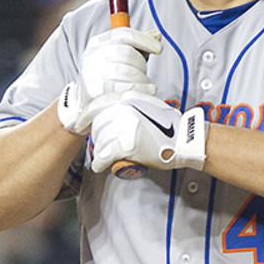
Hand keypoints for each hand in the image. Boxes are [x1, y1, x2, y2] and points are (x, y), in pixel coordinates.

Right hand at [57, 27, 162, 134]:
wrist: (84, 104)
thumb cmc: (107, 78)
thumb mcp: (118, 59)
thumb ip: (136, 47)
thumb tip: (156, 36)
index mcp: (98, 43)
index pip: (123, 34)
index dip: (144, 40)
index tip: (158, 49)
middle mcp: (92, 56)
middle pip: (125, 52)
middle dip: (141, 64)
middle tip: (145, 74)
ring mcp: (92, 74)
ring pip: (124, 71)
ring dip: (141, 79)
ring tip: (146, 85)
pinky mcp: (95, 92)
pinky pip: (122, 89)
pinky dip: (138, 90)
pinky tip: (144, 92)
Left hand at [89, 93, 206, 172]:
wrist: (183, 139)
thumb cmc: (170, 125)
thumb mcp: (148, 105)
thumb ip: (130, 105)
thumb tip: (115, 111)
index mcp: (128, 98)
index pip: (97, 104)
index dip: (85, 116)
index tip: (80, 123)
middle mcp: (123, 109)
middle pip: (98, 125)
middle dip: (96, 136)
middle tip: (99, 143)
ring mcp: (124, 127)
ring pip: (99, 141)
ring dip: (98, 150)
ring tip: (102, 157)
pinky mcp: (126, 145)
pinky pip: (104, 155)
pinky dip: (99, 163)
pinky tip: (99, 166)